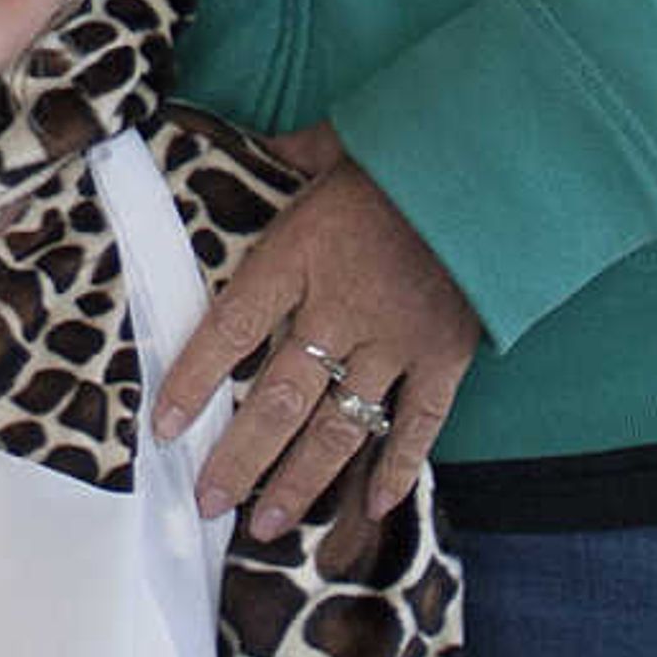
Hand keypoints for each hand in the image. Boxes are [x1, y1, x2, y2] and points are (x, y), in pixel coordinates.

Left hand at [160, 125, 479, 538]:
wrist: (491, 162)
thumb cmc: (403, 149)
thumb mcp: (335, 141)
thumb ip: (288, 150)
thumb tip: (243, 131)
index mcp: (300, 253)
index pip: (230, 328)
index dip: (194, 381)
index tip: (165, 428)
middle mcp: (341, 307)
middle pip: (277, 400)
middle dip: (239, 458)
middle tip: (208, 503)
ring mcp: (395, 339)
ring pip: (338, 429)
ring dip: (300, 482)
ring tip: (265, 525)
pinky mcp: (445, 356)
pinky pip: (418, 426)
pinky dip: (398, 469)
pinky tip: (371, 508)